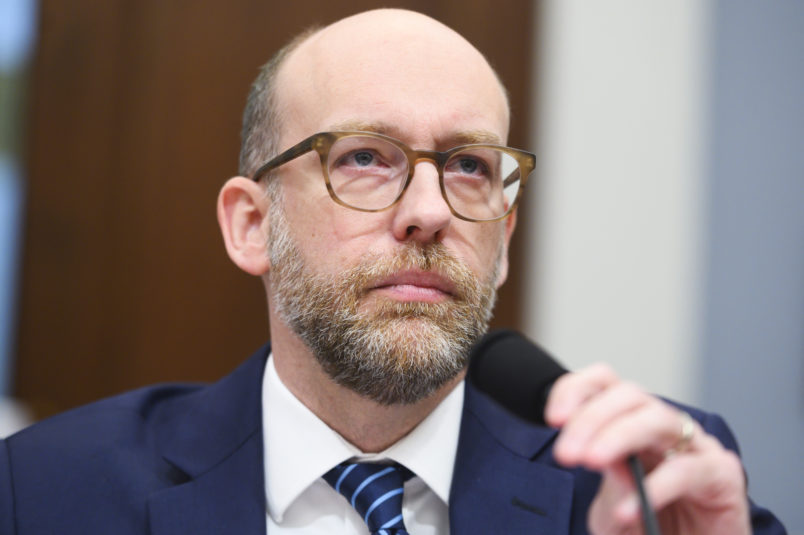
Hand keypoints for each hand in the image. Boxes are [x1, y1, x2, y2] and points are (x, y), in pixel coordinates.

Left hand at [545, 364, 750, 534]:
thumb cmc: (655, 531)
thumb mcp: (614, 510)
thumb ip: (608, 482)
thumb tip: (598, 453)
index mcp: (632, 426)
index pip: (605, 384)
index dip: (576, 391)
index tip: (553, 419)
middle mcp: (664, 428)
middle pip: (628, 395)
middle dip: (591, 418)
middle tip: (567, 453)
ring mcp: (696, 447)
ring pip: (657, 419)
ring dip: (618, 436)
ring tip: (592, 461)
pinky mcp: (722, 476)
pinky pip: (686, 469)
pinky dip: (654, 487)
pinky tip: (629, 510)